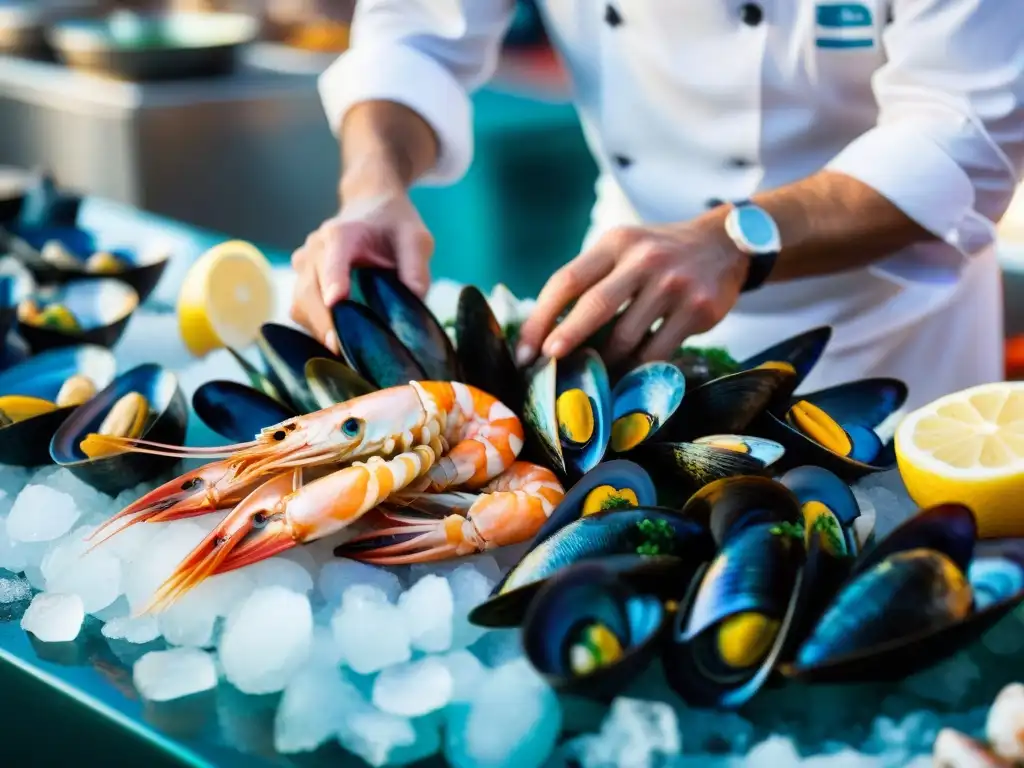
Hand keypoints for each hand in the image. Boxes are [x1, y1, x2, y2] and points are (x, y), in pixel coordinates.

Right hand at [289, 188, 432, 351]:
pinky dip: (315, 327)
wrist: (370, 205)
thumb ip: (416, 265)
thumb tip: (415, 298)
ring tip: (344, 351)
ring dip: (318, 329)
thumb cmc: (393, 224)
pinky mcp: (301, 280)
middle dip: (323, 322)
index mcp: (342, 234)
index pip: (332, 259)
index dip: (332, 280)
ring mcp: (303, 264)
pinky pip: (300, 309)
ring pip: (299, 304)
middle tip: (341, 350)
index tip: (336, 302)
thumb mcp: (415, 237)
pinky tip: (338, 340)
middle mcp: (315, 248)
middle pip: (308, 290)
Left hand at [516, 214, 748, 366]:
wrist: (725, 245)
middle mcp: (643, 259)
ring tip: (589, 378)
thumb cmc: (659, 255)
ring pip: (626, 337)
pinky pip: (658, 352)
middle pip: (594, 306)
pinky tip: (623, 378)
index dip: (540, 319)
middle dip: (566, 340)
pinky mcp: (698, 309)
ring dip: (603, 363)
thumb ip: (591, 280)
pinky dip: (635, 370)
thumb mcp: (624, 250)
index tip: (525, 351)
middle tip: (547, 365)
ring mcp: (673, 284)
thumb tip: (547, 333)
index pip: (566, 281)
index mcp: (615, 243)